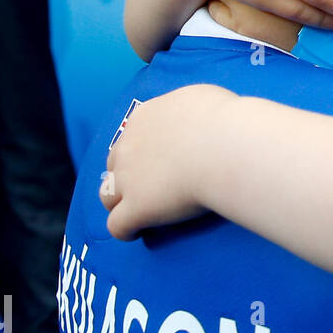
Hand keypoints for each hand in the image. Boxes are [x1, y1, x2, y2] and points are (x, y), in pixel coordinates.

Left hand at [101, 84, 234, 238]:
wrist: (225, 147)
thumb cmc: (225, 121)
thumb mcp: (204, 99)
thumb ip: (189, 110)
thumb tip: (197, 118)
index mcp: (145, 118)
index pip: (133, 136)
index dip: (144, 150)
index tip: (162, 159)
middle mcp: (129, 147)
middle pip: (115, 165)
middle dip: (128, 175)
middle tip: (151, 185)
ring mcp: (129, 180)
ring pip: (107, 196)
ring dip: (120, 202)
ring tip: (138, 211)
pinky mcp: (138, 208)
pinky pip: (118, 226)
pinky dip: (126, 230)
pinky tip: (138, 233)